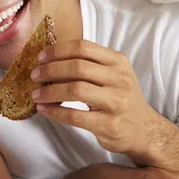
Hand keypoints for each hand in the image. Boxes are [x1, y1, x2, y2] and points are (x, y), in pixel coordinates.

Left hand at [30, 40, 164, 156]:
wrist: (145, 130)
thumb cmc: (119, 98)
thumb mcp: (113, 75)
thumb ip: (88, 64)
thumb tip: (48, 59)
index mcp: (118, 62)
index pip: (83, 47)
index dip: (57, 50)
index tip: (40, 57)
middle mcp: (119, 79)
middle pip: (77, 67)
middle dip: (50, 70)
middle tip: (34, 75)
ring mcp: (116, 103)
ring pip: (75, 90)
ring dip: (49, 91)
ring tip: (36, 94)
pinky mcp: (109, 125)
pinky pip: (75, 116)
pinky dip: (54, 112)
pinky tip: (43, 110)